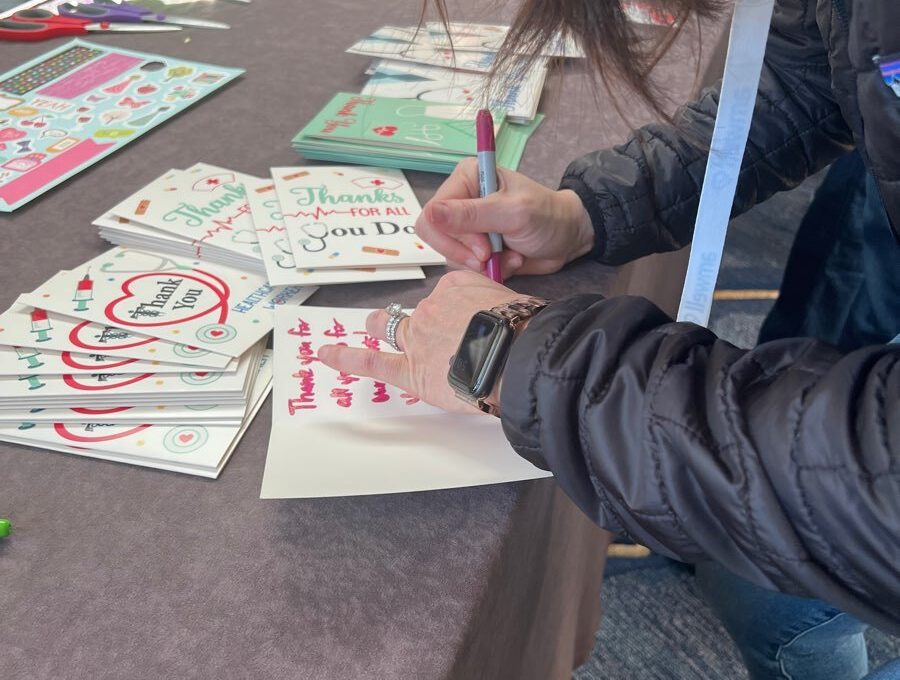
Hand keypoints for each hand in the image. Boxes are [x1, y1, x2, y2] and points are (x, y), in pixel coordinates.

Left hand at [318, 270, 521, 413]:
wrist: (517, 357)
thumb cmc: (526, 333)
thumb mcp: (520, 304)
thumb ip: (502, 306)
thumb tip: (507, 317)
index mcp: (458, 287)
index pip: (450, 295)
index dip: (460, 310)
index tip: (473, 321)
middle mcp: (432, 308)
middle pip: (420, 312)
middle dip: (424, 320)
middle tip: (437, 332)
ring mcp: (417, 338)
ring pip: (389, 327)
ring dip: (380, 327)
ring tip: (371, 327)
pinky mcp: (410, 370)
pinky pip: (372, 362)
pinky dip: (346, 357)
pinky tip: (325, 355)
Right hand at [415, 158, 593, 277]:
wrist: (568, 238)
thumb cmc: (547, 216)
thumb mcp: (512, 213)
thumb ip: (471, 215)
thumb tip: (429, 213)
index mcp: (466, 180)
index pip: (432, 213)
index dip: (453, 236)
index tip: (483, 248)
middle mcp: (461, 201)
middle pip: (437, 237)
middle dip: (467, 253)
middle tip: (492, 256)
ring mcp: (467, 227)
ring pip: (451, 256)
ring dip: (482, 263)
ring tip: (510, 255)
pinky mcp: (475, 249)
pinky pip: (466, 268)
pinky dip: (490, 270)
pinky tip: (511, 260)